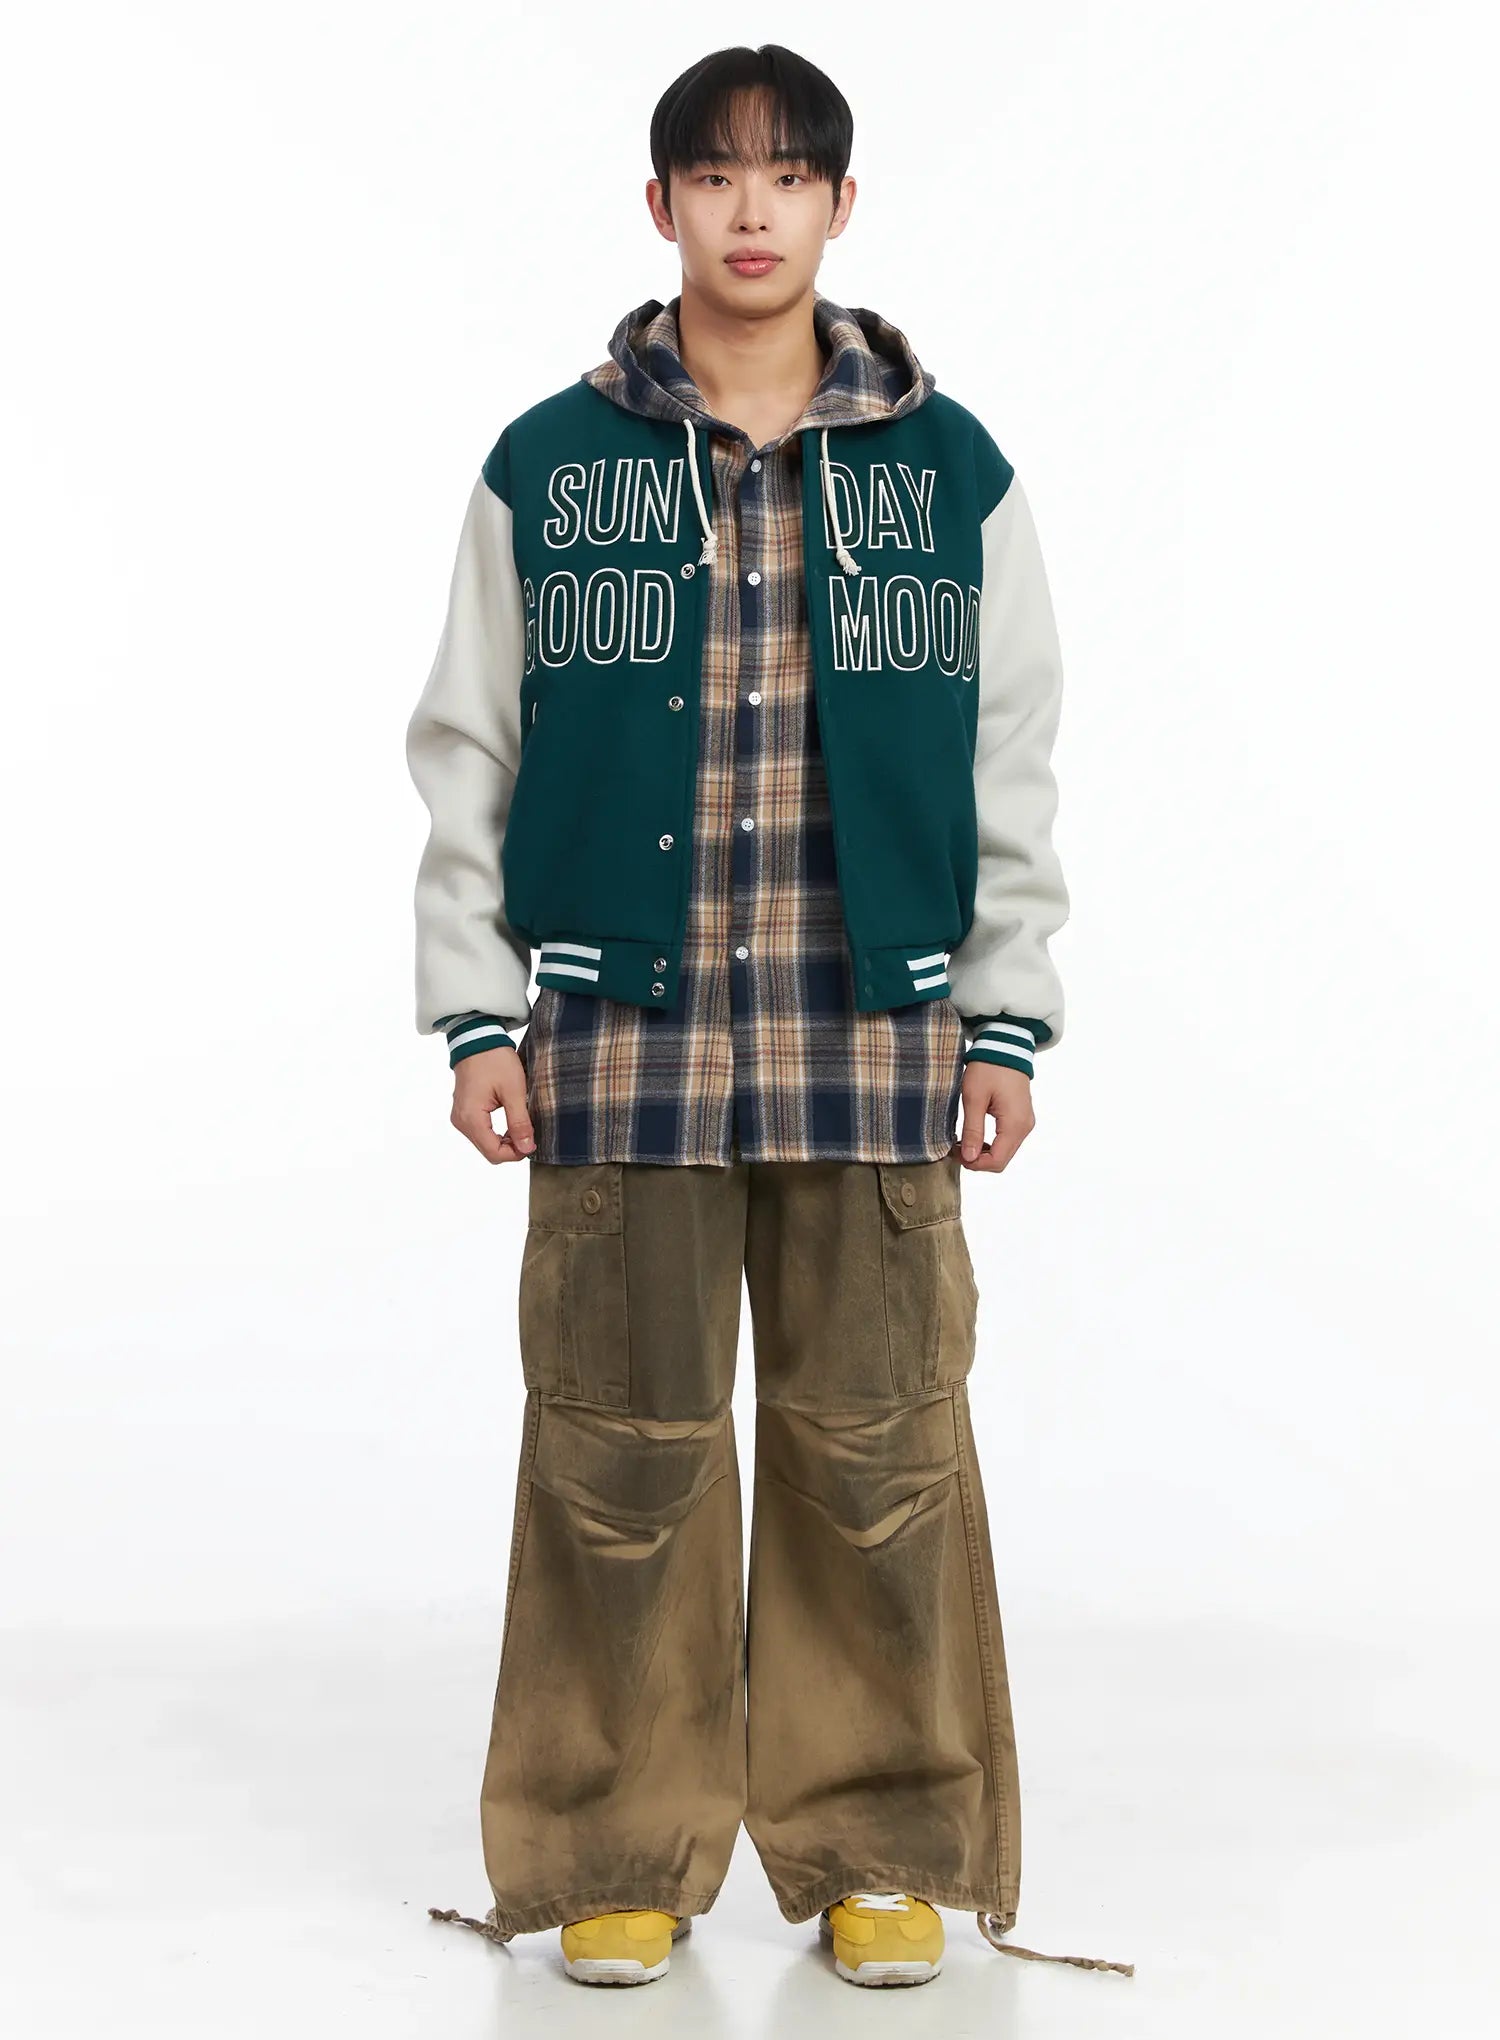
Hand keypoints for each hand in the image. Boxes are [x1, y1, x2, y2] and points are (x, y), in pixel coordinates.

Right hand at [449, 1045, 535, 1163]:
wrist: (477, 1038)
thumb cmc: (495, 1060)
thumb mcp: (514, 1091)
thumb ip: (520, 1122)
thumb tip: (527, 1148)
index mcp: (471, 1118)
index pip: (494, 1153)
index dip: (516, 1153)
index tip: (533, 1141)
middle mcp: (461, 1121)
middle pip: (488, 1151)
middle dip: (511, 1148)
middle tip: (529, 1133)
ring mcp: (460, 1117)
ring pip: (484, 1143)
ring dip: (504, 1141)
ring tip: (521, 1125)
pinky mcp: (463, 1111)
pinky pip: (480, 1132)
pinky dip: (496, 1132)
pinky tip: (510, 1121)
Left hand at [954, 1063, 1034, 1170]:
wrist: (1005, 1047)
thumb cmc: (989, 1067)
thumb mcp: (974, 1098)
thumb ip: (972, 1130)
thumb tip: (969, 1158)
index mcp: (1015, 1124)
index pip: (997, 1161)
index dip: (974, 1164)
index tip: (955, 1154)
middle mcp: (1024, 1127)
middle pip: (1002, 1160)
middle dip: (977, 1160)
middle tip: (955, 1148)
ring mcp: (1024, 1123)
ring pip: (1004, 1152)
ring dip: (983, 1152)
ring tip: (962, 1140)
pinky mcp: (1020, 1118)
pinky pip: (1007, 1140)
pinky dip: (990, 1143)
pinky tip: (974, 1134)